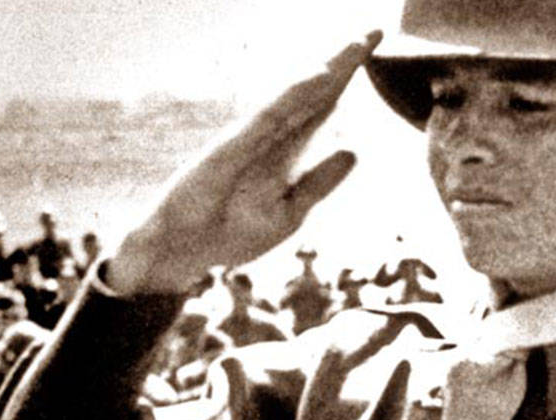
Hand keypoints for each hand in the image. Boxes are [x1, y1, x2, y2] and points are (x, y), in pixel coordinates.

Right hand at [108, 31, 382, 293]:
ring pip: (293, 98)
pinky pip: (267, 118)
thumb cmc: (228, 232)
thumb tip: (353, 151)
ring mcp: (249, 140)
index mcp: (283, 151)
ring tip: (355, 46)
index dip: (347, 80)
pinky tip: (319, 78)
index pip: (321, 108)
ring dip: (323, 72)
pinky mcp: (229, 150)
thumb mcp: (288, 213)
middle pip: (312, 95)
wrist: (180, 251)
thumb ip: (319, 182)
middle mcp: (268, 138)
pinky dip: (293, 96)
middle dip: (342, 65)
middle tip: (375, 32)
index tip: (375, 50)